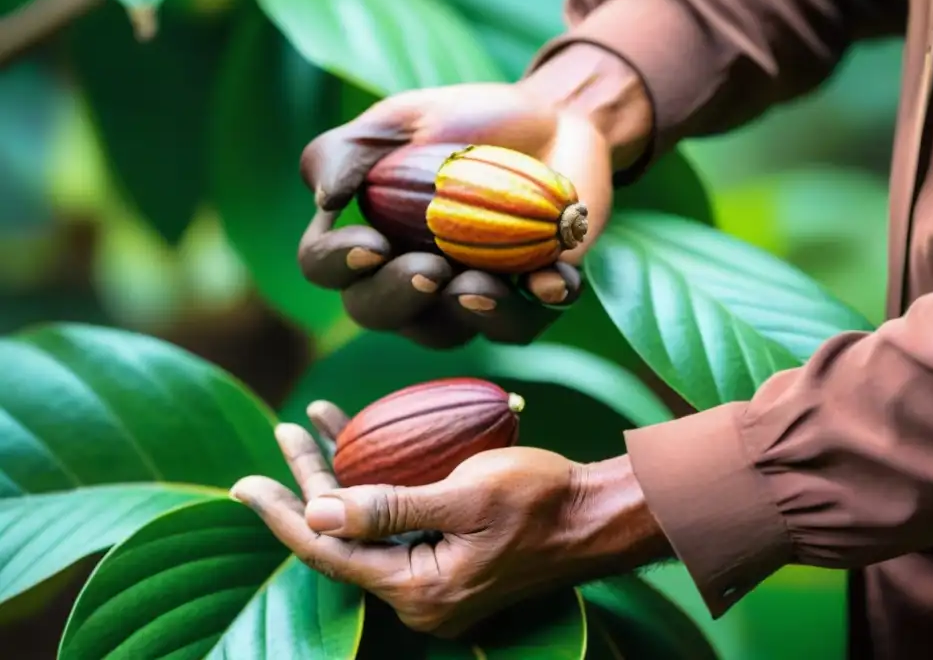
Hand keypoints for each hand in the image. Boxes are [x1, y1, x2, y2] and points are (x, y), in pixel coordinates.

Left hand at [230, 400, 670, 638]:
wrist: (599, 516)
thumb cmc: (542, 499)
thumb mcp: (467, 496)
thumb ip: (392, 507)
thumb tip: (320, 512)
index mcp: (418, 590)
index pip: (328, 551)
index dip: (282, 514)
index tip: (243, 481)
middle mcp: (419, 595)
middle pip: (343, 536)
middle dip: (309, 482)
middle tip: (280, 434)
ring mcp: (434, 580)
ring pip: (367, 526)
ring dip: (342, 476)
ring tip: (313, 428)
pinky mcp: (449, 560)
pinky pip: (396, 523)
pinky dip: (376, 485)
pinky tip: (366, 445)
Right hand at [296, 82, 613, 348]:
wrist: (548, 119)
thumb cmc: (460, 123)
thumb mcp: (398, 121)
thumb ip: (347, 150)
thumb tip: (324, 197)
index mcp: (368, 240)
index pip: (326, 268)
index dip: (338, 264)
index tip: (371, 242)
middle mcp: (410, 282)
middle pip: (380, 313)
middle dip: (398, 297)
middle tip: (427, 269)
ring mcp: (470, 297)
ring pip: (453, 332)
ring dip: (467, 314)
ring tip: (479, 285)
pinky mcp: (530, 299)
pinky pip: (528, 321)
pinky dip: (540, 304)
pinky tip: (551, 281)